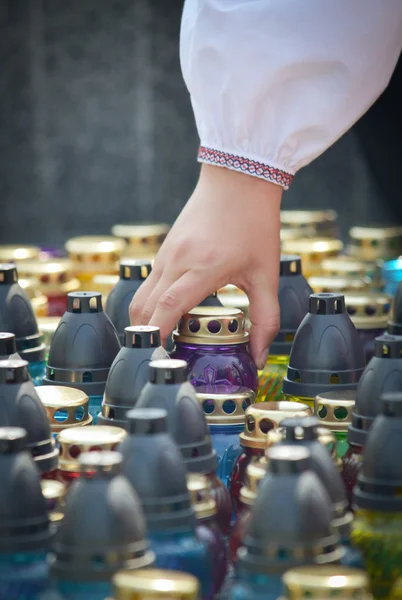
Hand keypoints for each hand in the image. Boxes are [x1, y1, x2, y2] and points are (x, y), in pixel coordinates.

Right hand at [129, 164, 281, 368]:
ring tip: (162, 341)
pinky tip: (169, 314)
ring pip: (141, 295)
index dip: (158, 335)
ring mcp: (167, 252)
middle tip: (159, 359)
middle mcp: (177, 260)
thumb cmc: (255, 224)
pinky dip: (151, 303)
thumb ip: (265, 318)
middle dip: (146, 336)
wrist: (239, 179)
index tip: (158, 358)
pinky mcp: (165, 248)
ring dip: (146, 320)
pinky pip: (148, 282)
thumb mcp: (267, 274)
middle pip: (144, 307)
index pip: (168, 307)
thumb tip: (259, 357)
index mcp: (204, 267)